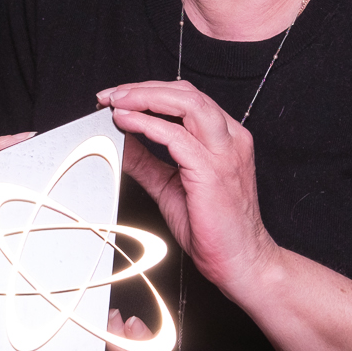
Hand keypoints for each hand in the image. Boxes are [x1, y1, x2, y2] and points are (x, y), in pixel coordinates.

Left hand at [95, 81, 278, 294]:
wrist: (241, 261)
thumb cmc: (214, 229)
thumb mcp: (170, 186)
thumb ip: (146, 161)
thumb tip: (119, 142)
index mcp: (225, 139)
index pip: (187, 98)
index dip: (149, 92)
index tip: (118, 98)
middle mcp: (230, 139)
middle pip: (186, 93)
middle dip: (142, 89)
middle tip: (110, 95)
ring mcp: (225, 153)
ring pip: (187, 103)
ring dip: (145, 98)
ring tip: (116, 102)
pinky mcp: (213, 171)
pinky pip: (177, 136)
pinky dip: (147, 125)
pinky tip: (126, 123)